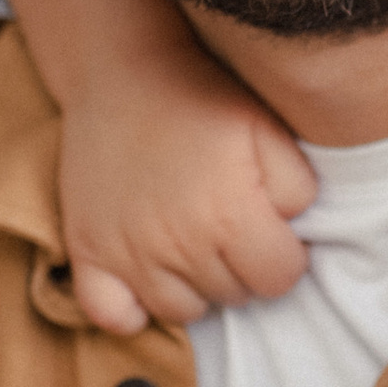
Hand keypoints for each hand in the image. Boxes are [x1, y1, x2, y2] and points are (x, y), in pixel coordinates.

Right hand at [60, 40, 318, 335]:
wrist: (123, 71)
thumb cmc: (203, 97)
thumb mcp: (269, 128)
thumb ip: (299, 187)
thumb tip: (295, 232)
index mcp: (230, 217)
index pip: (280, 279)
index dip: (285, 254)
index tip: (272, 228)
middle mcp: (178, 245)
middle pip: (234, 296)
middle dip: (243, 266)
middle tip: (233, 226)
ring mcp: (128, 252)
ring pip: (181, 311)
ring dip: (197, 286)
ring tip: (196, 244)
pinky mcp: (88, 250)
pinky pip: (110, 315)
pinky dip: (131, 308)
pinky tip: (148, 278)